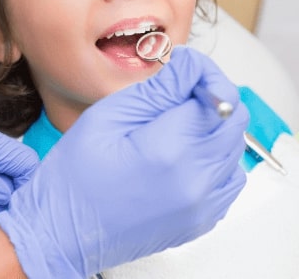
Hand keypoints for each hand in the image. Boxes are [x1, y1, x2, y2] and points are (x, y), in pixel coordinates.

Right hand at [0, 46, 248, 277]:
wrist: (63, 232)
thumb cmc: (75, 176)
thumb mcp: (108, 115)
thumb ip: (158, 88)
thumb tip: (191, 65)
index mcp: (169, 149)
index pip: (219, 95)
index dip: (204, 74)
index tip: (185, 72)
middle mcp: (195, 181)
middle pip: (235, 119)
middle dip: (211, 96)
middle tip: (176, 94)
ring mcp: (202, 205)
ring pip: (235, 146)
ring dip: (213, 126)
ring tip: (175, 126)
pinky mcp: (202, 220)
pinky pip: (229, 177)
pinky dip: (215, 157)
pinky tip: (184, 154)